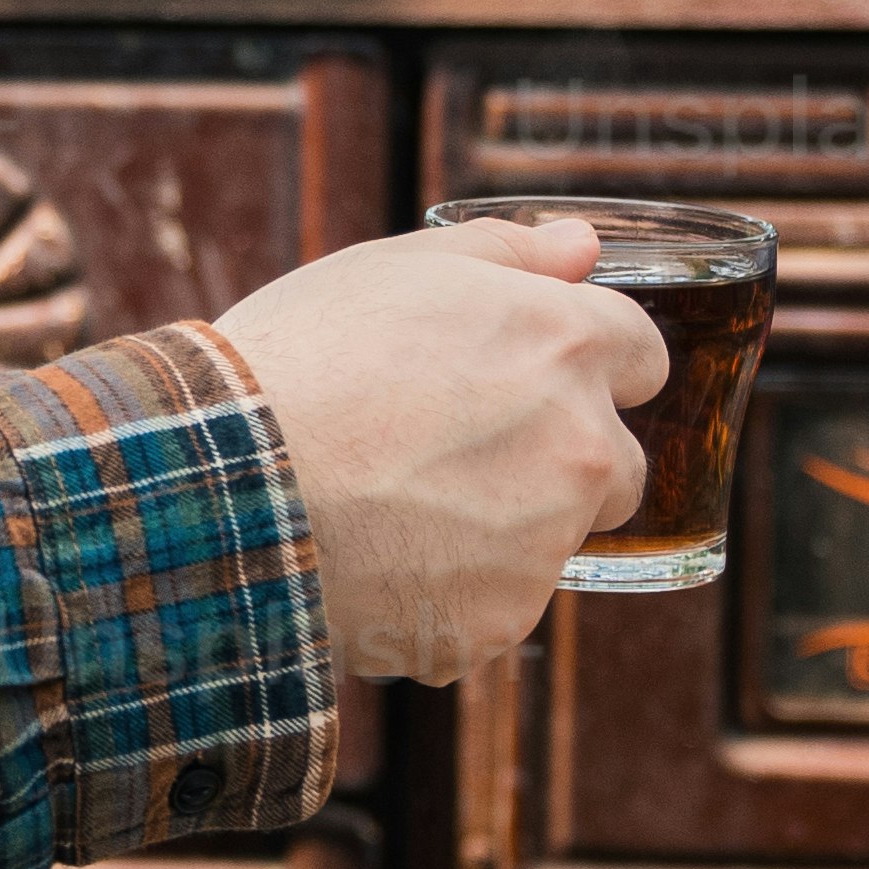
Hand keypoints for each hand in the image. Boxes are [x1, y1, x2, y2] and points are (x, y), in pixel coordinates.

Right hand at [209, 215, 664, 687]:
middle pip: (619, 465)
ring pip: (548, 543)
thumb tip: (582, 246)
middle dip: (560, 461)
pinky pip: (487, 608)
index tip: (527, 376)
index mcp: (566, 347)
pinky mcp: (497, 623)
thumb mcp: (392, 269)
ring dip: (498, 532)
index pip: (643, 357)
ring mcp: (545, 545)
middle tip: (454, 451)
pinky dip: (444, 594)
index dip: (583, 365)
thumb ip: (507, 254)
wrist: (226, 481)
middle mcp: (581, 447)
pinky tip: (372, 560)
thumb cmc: (299, 359)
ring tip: (390, 508)